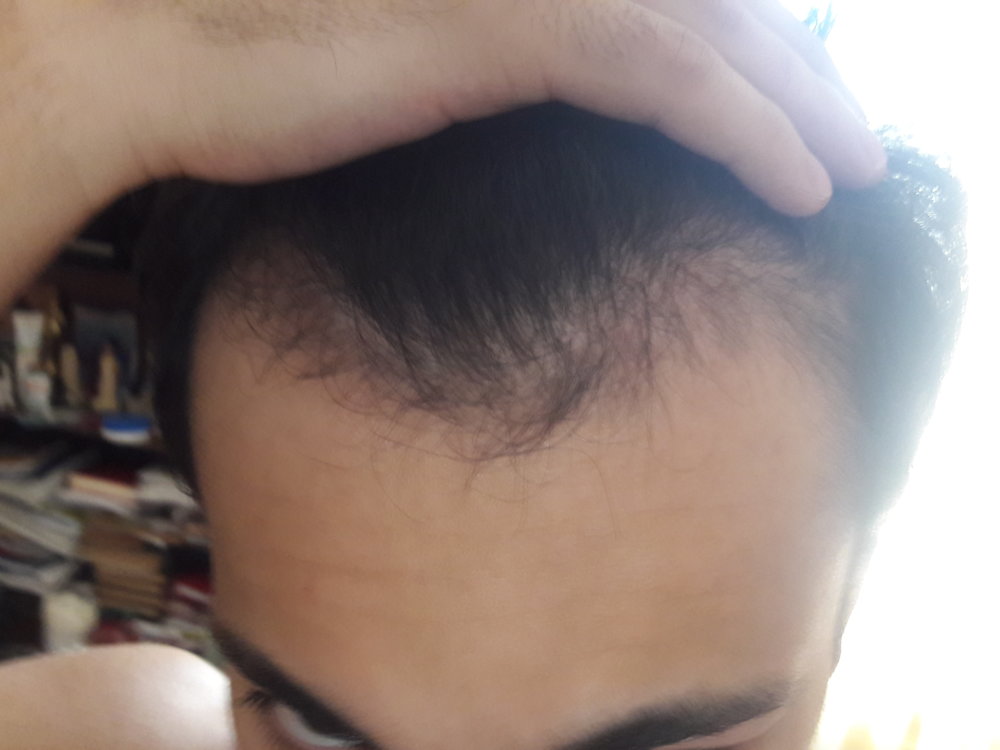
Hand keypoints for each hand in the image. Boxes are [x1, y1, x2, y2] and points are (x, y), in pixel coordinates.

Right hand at [29, 0, 883, 215]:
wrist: (149, 52)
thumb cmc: (252, 61)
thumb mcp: (397, 48)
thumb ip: (487, 55)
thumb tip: (534, 89)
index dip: (740, 46)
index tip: (778, 107)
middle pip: (711, 1)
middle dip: (792, 69)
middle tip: (846, 132)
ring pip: (712, 31)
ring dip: (797, 103)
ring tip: (850, 166)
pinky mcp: (509, 23)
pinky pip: (668, 74)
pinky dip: (746, 127)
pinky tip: (801, 183)